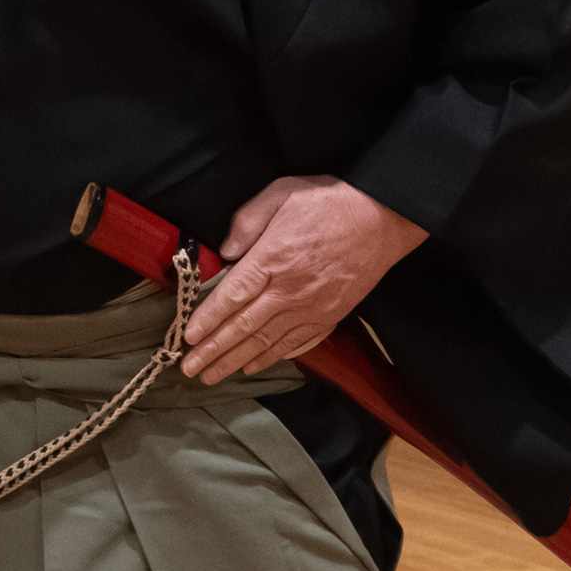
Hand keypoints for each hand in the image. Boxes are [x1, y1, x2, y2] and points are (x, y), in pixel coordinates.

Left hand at [181, 174, 427, 382]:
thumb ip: (247, 221)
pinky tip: (255, 366)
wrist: (383, 218)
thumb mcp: (281, 193)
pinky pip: (297, 343)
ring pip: (267, 342)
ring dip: (236, 361)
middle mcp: (289, 290)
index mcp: (273, 258)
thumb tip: (225, 251)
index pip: (232, 296)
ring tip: (213, 376)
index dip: (207, 320)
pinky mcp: (330, 316)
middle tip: (188, 369)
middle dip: (213, 351)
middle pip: (243, 327)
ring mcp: (311, 307)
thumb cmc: (330, 201)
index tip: (188, 337)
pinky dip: (274, 358)